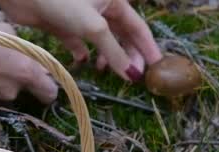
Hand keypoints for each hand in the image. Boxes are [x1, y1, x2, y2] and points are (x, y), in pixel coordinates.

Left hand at [0, 0, 162, 81]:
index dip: (147, 48)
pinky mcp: (62, 24)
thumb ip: (113, 51)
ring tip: (103, 70)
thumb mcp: (93, 27)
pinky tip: (82, 61)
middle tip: (130, 76)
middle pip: (120, 35)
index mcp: (114, 0)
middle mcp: (100, 6)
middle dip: (126, 55)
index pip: (138, 27)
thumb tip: (132, 75)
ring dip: (105, 56)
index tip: (157, 68)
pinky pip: (77, 41)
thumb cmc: (61, 1)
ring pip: (100, 40)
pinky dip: (82, 52)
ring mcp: (80, 16)